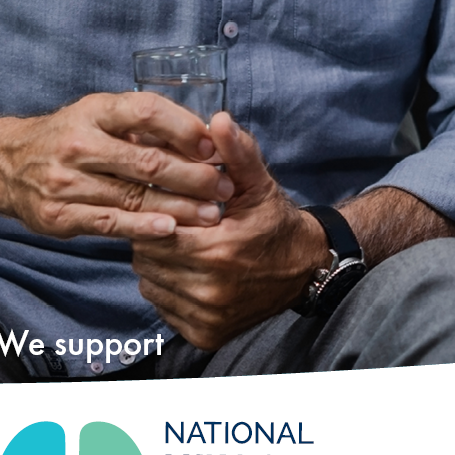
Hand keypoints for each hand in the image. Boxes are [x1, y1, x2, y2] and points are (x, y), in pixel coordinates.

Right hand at [0, 92, 232, 240]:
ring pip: (134, 195)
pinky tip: (171, 229)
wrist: (7, 164)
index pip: (147, 112)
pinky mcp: (58, 215)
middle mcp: (78, 144)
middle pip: (148, 160)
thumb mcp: (103, 114)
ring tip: (212, 213)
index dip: (185, 129)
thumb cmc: (72, 135)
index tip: (215, 146)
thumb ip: (148, 124)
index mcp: (96, 111)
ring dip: (180, 206)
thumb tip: (208, 134)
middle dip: (194, 176)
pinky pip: (109, 222)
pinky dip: (143, 226)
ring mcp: (65, 182)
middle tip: (225, 187)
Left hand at [132, 112, 328, 349]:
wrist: (305, 269)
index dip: (159, 215)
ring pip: (150, 283)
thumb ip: (236, 153)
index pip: (157, 229)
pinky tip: (190, 273)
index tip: (172, 207)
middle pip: (148, 257)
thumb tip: (218, 120)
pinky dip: (168, 289)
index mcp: (219, 249)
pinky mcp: (203, 335)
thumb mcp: (259, 185)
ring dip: (159, 264)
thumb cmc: (276, 223)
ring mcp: (206, 315)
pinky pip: (163, 307)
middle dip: (157, 237)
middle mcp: (209, 289)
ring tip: (184, 248)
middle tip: (178, 225)